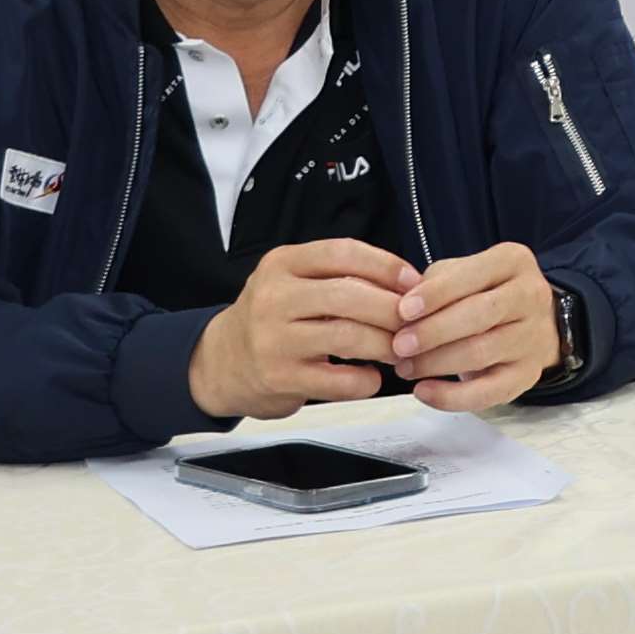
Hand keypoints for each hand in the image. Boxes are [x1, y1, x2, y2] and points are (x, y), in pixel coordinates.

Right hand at [185, 237, 414, 424]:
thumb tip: (406, 285)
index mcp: (282, 264)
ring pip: (347, 336)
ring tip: (400, 349)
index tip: (414, 281)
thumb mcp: (293, 282)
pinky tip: (372, 377)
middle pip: (349, 295)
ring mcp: (274, 339)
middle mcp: (274, 298)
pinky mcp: (278, 378)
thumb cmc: (272, 318)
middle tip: (415, 321)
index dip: (386, 265)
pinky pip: (336, 380)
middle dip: (392, 309)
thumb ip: (339, 276)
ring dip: (385, 344)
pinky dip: (364, 380)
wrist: (219, 363)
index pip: (343, 253)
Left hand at [392, 240, 558, 411]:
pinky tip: (423, 392)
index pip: (474, 274)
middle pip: (482, 314)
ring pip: (482, 352)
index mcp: (513, 261)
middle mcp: (531, 296)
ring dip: (436, 363)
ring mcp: (533, 337)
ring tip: (404, 368)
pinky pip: (488, 392)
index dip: (436, 294)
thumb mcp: (461, 274)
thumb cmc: (481, 295)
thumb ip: (433, 284)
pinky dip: (451, 396)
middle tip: (399, 346)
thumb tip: (400, 305)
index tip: (403, 311)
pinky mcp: (527, 374)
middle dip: (435, 332)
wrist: (525, 324)